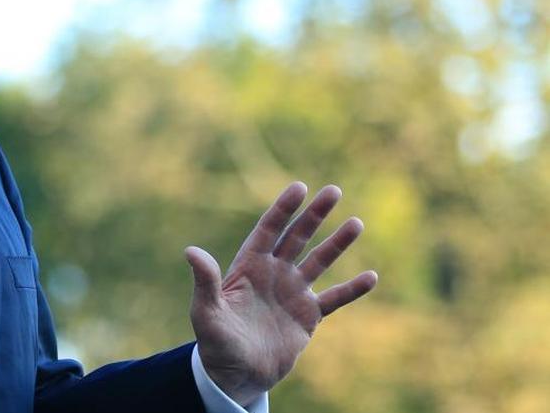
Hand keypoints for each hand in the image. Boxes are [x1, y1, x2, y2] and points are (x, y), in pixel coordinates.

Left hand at [185, 182, 377, 405]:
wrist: (235, 375)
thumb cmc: (215, 342)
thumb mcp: (206, 311)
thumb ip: (205, 281)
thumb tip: (190, 251)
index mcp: (248, 266)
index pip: (268, 230)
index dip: (283, 209)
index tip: (299, 188)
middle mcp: (273, 273)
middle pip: (297, 237)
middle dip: (314, 215)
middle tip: (334, 191)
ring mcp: (292, 293)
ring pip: (319, 261)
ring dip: (337, 243)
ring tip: (356, 223)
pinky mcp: (307, 316)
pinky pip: (334, 298)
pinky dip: (352, 289)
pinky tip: (371, 276)